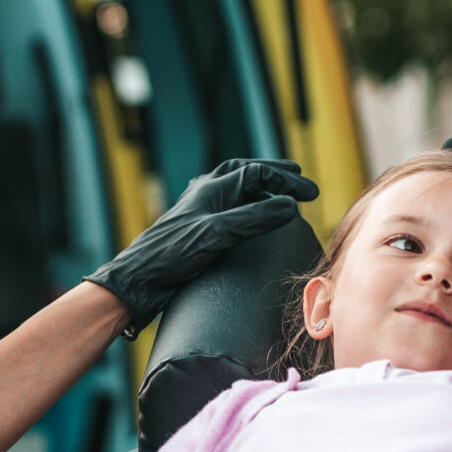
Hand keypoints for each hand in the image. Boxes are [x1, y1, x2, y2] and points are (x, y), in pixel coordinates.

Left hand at [88, 158, 318, 333]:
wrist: (139, 279)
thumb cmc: (173, 255)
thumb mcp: (218, 234)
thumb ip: (254, 218)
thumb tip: (289, 206)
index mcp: (212, 188)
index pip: (258, 174)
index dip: (287, 181)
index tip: (312, 194)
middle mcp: (207, 193)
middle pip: (246, 173)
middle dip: (273, 174)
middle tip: (297, 177)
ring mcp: (201, 210)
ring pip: (235, 188)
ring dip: (259, 187)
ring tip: (279, 192)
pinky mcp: (197, 229)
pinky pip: (228, 207)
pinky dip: (246, 204)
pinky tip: (250, 214)